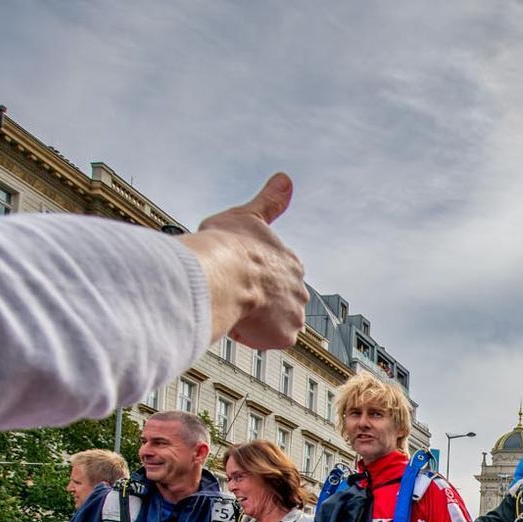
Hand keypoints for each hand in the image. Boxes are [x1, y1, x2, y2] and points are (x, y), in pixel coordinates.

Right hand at [180, 174, 305, 350]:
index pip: (274, 278)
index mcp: (292, 264)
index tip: (236, 275)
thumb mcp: (249, 215)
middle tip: (234, 295)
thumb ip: (269, 201)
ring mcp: (295, 315)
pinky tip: (236, 321)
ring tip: (234, 309)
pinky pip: (266, 343)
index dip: (251, 278)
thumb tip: (285, 178)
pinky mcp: (285, 338)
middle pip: (276, 304)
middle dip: (256, 303)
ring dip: (254, 321)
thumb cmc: (228, 245)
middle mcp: (301, 290)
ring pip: (272, 325)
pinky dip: (250, 337)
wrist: (221, 275)